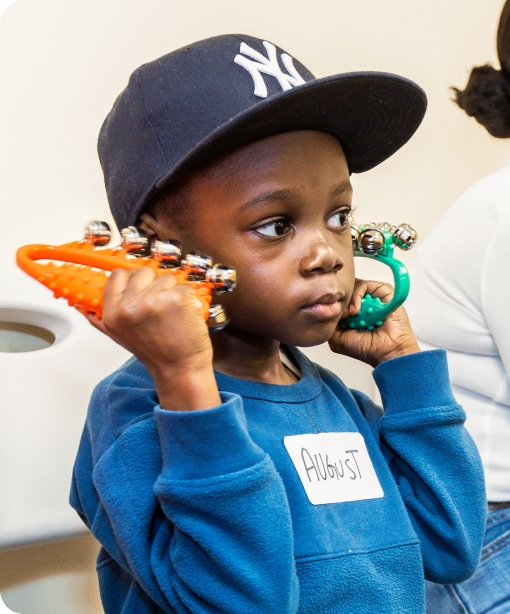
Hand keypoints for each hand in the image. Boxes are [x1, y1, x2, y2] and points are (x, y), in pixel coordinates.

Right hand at [85, 267, 220, 410]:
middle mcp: (129, 307)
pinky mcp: (178, 299)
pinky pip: (186, 286)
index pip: (118, 275)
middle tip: (162, 307)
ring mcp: (154, 301)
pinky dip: (190, 299)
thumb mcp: (119, 336)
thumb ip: (101, 317)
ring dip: (174, 292)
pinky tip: (186, 316)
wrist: (180, 370)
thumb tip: (82, 303)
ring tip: (174, 315)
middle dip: (156, 284)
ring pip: (168, 277)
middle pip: (144, 271)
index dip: (133, 279)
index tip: (143, 287)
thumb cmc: (157, 354)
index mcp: (113, 314)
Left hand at [328, 279, 419, 367]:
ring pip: (352, 285)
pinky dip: (357, 295)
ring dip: (347, 300)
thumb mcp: (337, 338)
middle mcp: (360, 301)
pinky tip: (357, 310)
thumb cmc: (365, 348)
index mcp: (350, 310)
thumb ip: (328, 322)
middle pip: (343, 289)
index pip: (336, 297)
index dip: (330, 303)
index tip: (331, 316)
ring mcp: (371, 295)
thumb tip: (325, 308)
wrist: (387, 352)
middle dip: (338, 301)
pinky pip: (365, 285)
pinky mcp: (383, 291)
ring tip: (350, 314)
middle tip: (341, 315)